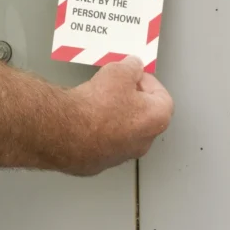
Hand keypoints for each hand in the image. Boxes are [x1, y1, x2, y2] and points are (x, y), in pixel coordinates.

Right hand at [61, 56, 173, 175]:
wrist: (67, 131)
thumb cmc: (99, 104)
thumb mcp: (119, 71)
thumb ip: (131, 67)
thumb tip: (133, 66)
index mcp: (157, 119)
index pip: (162, 97)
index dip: (148, 81)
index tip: (133, 75)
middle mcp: (144, 142)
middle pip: (143, 115)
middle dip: (132, 98)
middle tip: (116, 86)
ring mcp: (121, 155)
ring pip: (123, 130)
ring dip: (115, 115)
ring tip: (97, 99)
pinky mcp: (99, 162)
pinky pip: (103, 141)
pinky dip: (97, 129)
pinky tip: (84, 117)